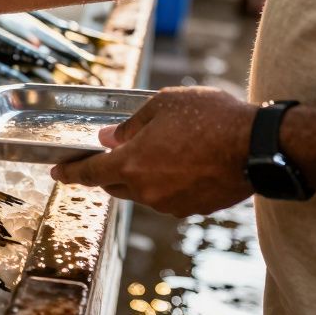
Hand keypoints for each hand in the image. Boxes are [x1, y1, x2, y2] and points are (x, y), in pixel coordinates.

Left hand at [51, 86, 256, 216]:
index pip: (89, 173)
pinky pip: (167, 196)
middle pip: (114, 184)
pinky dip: (164, 183)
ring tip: (156, 152)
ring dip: (139, 176)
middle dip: (106, 171)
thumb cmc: (210, 118)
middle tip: (108, 154)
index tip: (56, 174)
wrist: (259, 147)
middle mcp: (147, 191)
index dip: (69, 174)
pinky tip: (179, 164)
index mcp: (131, 165)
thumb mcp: (163, 106)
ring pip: (141, 192)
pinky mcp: (194, 209)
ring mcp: (171, 204)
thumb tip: (109, 138)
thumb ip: (130, 125)